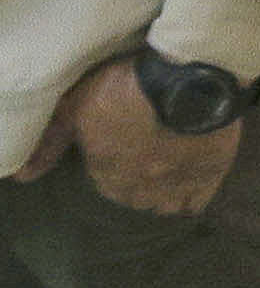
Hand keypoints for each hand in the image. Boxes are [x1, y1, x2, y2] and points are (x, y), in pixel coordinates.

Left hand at [11, 58, 240, 215]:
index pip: (103, 182)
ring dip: (160, 194)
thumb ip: (51, 141)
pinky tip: (190, 186)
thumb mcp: (77, 106)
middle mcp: (138, 188)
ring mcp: (175, 186)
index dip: (111, 166)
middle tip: (144, 157)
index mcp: (106, 172)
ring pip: (162, 205)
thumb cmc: (127, 90)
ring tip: (166, 174)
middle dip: (135, 182)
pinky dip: (190, 198)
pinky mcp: (209, 177)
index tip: (119, 149)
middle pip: (133, 197)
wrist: (188, 81)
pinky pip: (195, 204)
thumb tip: (22, 177)